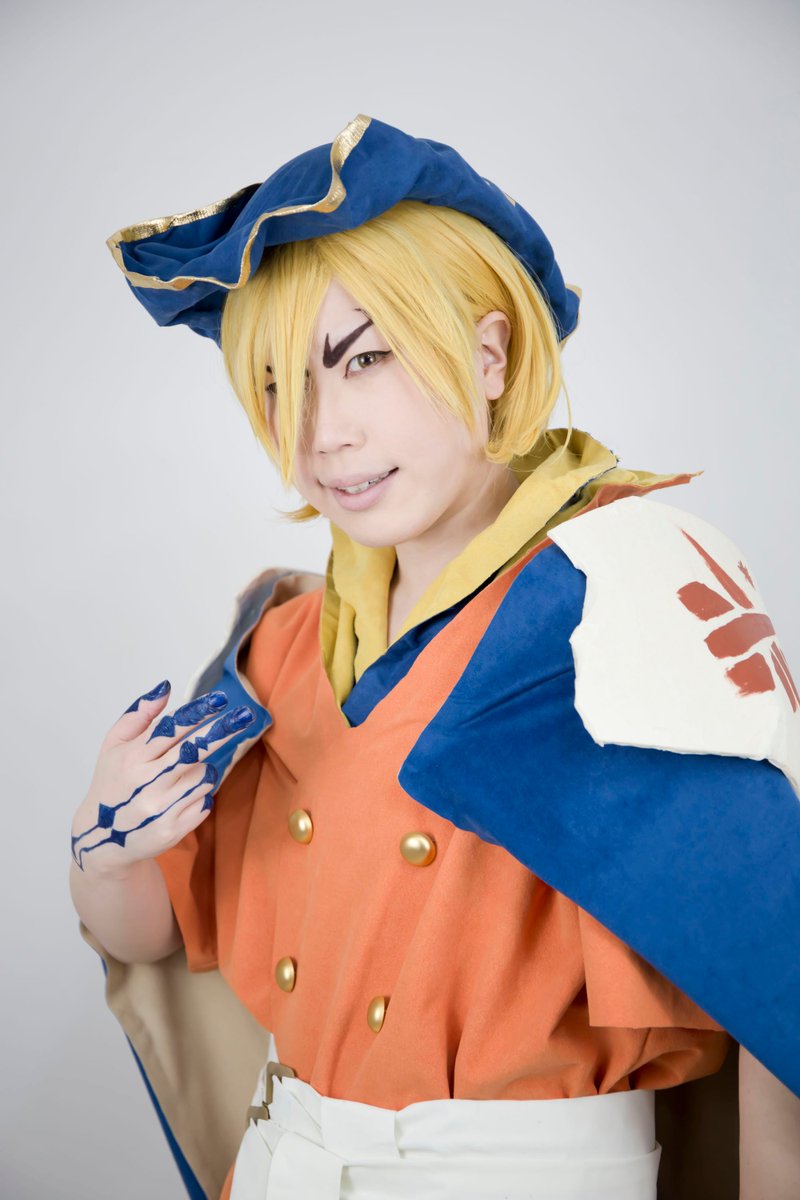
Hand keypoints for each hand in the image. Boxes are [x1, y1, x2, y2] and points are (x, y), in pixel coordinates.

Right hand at [71, 679, 254, 874]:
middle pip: (194, 750)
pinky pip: (204, 802)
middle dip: (222, 731)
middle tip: (245, 715)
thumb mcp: (113, 746)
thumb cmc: (112, 782)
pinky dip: (199, 796)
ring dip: (202, 771)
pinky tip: (178, 800)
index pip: (171, 729)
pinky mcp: (171, 830)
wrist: (103, 841)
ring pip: (204, 776)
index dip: (198, 712)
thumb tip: (166, 686)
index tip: (221, 699)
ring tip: (179, 778)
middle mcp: (146, 783)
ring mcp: (159, 808)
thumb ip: (139, 715)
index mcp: (132, 758)